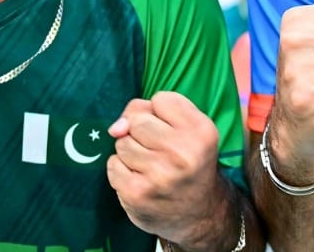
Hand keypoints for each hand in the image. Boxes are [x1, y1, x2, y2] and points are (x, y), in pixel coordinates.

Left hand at [106, 92, 222, 245]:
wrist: (200, 214)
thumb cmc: (189, 163)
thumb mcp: (188, 130)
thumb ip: (151, 112)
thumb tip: (115, 128)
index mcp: (201, 131)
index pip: (161, 99)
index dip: (161, 114)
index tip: (173, 132)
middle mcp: (183, 153)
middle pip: (137, 120)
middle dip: (141, 133)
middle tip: (161, 152)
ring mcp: (159, 175)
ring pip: (122, 143)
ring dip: (130, 153)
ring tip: (151, 167)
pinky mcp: (137, 193)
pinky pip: (113, 165)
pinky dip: (121, 171)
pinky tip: (140, 180)